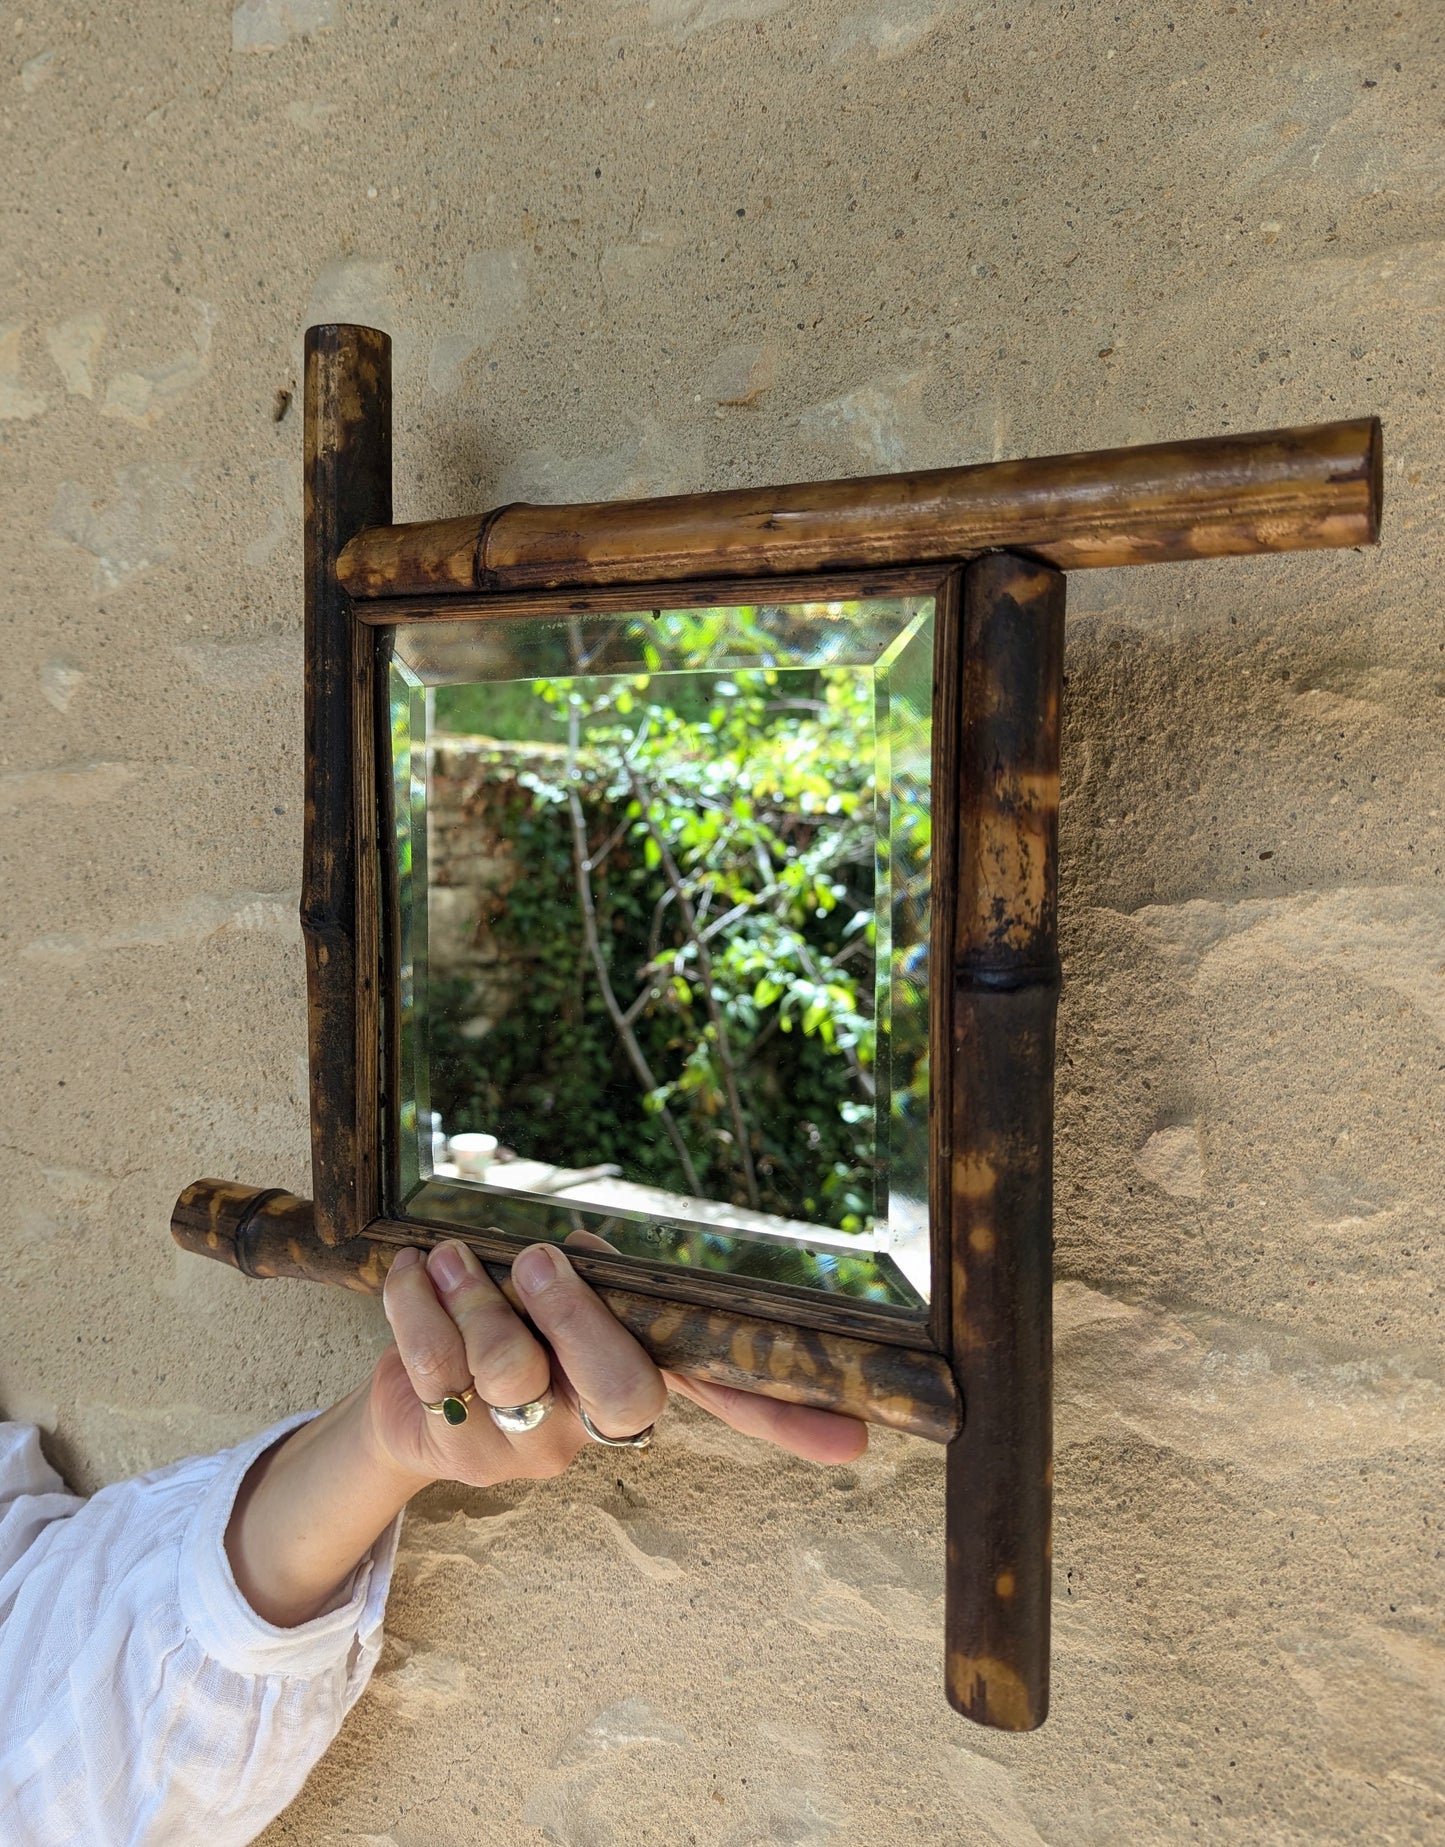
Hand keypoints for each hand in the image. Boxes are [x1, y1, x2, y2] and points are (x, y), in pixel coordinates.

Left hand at [370, 1237, 867, 1491]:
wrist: (402, 1384)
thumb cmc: (500, 1316)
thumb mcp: (556, 1285)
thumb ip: (589, 1278)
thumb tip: (584, 1260)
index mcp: (641, 1373)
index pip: (728, 1397)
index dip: (786, 1417)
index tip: (856, 1441)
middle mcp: (599, 1424)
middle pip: (627, 1393)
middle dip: (576, 1314)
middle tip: (536, 1261)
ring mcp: (535, 1449)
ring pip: (513, 1372)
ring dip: (472, 1296)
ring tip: (451, 1261)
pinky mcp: (463, 1457)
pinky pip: (434, 1371)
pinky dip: (413, 1305)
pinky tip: (412, 1277)